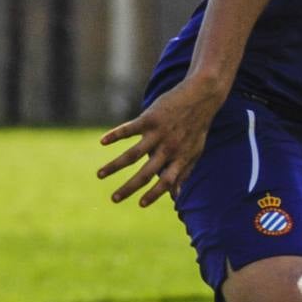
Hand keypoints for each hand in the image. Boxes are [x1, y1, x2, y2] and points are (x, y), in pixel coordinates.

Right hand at [96, 78, 222, 206]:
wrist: (202, 96)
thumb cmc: (196, 127)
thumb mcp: (195, 151)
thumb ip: (184, 173)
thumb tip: (175, 196)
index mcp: (180, 157)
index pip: (167, 181)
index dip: (155, 194)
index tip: (140, 204)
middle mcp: (169, 148)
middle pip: (147, 172)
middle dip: (129, 187)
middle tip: (113, 199)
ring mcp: (159, 133)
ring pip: (133, 154)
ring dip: (115, 166)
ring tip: (99, 175)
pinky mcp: (150, 118)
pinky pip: (130, 129)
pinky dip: (115, 135)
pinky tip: (102, 141)